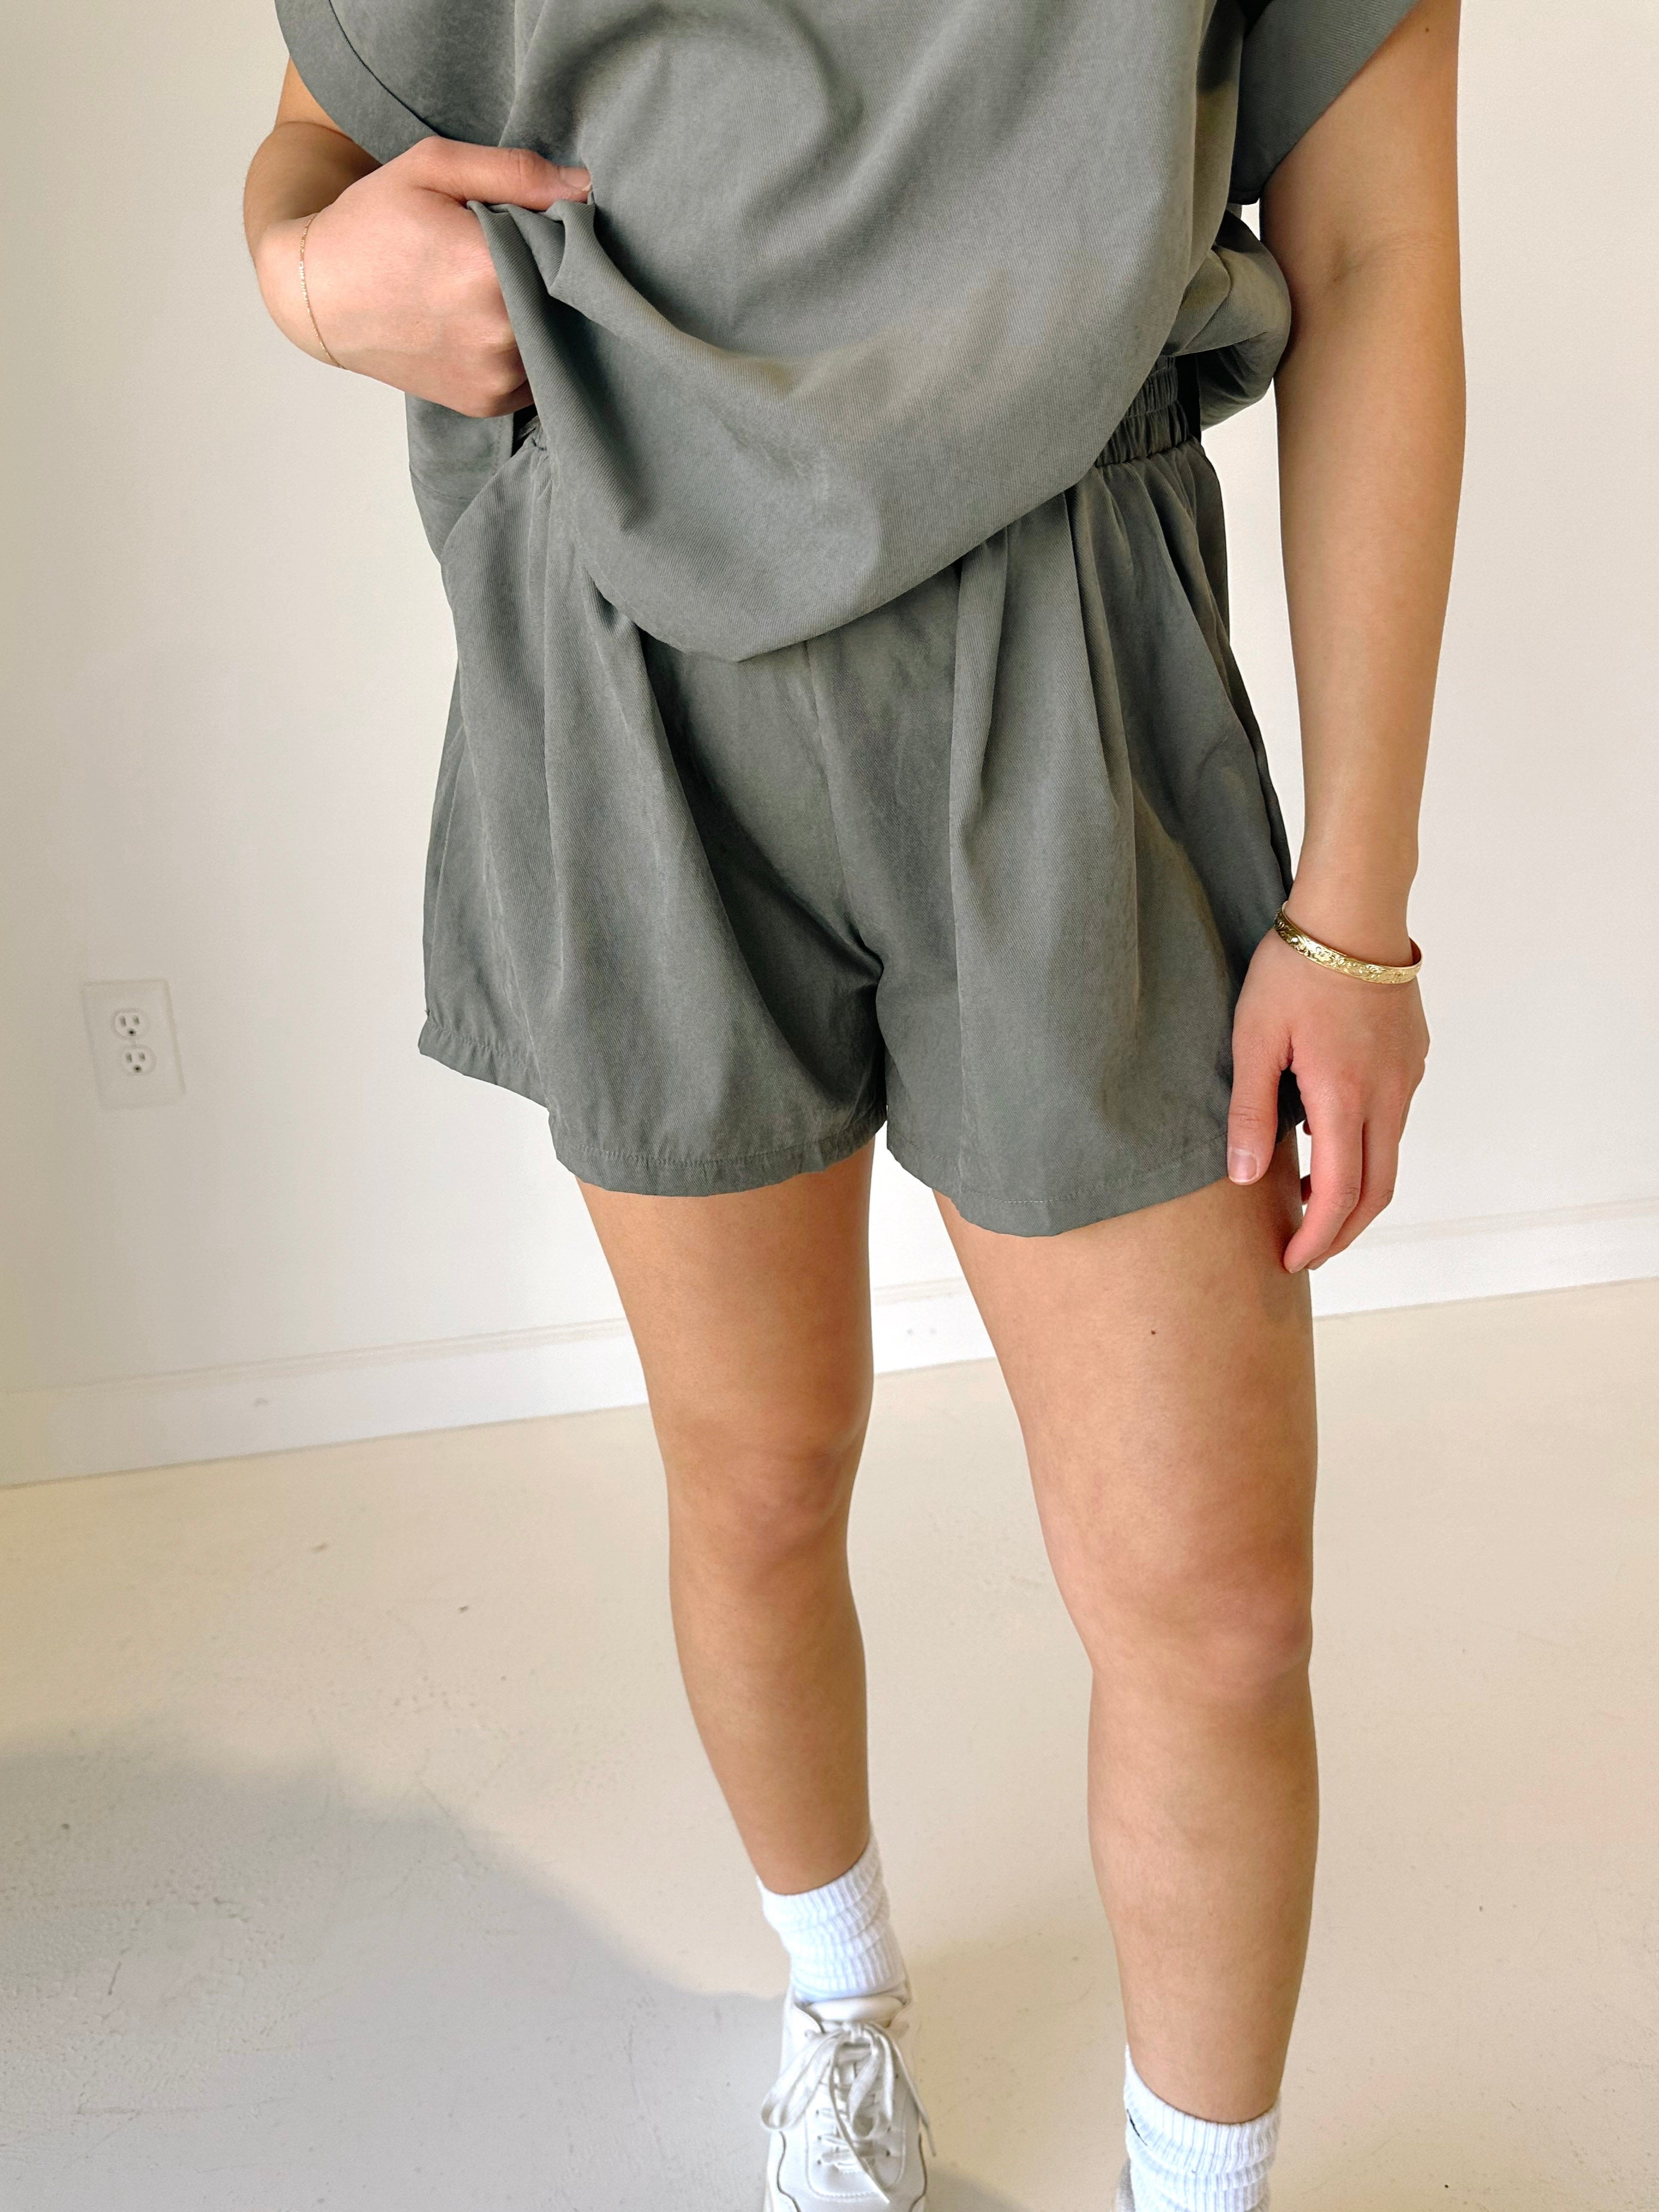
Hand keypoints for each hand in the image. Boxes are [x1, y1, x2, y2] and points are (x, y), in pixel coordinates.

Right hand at [257, 138, 589, 415]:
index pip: (572, 251)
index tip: (543, 224)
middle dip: (555, 276)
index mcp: (489, 270)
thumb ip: (513, 172)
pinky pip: (535, 374)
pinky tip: (492, 324)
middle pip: (568, 299)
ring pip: (556, 339)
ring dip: (545, 315)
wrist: (320, 298)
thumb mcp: (432, 169)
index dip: (565, 235)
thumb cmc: (371, 224)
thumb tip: (585, 187)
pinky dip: (527, 349)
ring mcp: (495, 376)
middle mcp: (499, 334)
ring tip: (499, 290)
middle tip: (517, 256)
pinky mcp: (488, 402)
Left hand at [1225, 922, 1428, 1271]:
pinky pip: (1392, 1119)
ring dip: (1354, 1190)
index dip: (1317, 1237)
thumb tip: (1242, 1178)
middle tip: (1307, 1252)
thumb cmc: (1295, 970)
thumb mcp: (1253, 1039)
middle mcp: (1387, 1095)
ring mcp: (1406, 1076)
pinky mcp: (1412, 1056)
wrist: (1353, 911)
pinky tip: (1327, 1137)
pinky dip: (1364, 1148)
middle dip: (1342, 1232)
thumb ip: (1248, 1111)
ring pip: (1389, 1157)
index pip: (1340, 1195)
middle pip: (1376, 1191)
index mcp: (1344, 1097)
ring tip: (1311, 1201)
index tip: (1291, 1260)